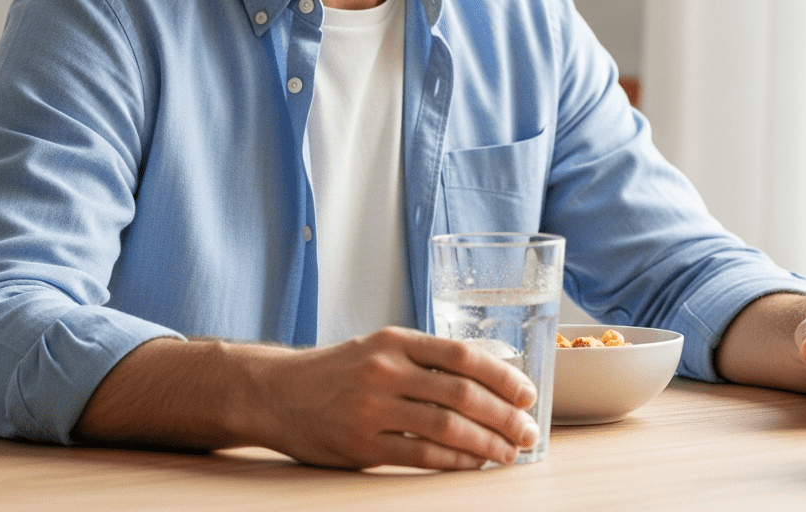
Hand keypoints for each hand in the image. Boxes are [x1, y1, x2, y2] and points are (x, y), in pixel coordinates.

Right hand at [247, 326, 539, 468]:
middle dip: (503, 415)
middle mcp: (387, 370)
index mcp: (396, 340)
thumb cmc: (338, 370)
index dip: (501, 375)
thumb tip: (484, 377)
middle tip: (527, 430)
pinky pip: (420, 455)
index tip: (526, 393)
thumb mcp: (380, 347)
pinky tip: (474, 464)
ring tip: (508, 452)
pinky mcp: (362, 445)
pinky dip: (454, 461)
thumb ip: (424, 359)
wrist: (279, 392)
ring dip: (486, 443)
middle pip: (461, 393)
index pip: (462, 355)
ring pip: (446, 427)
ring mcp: (373, 408)